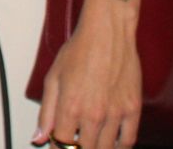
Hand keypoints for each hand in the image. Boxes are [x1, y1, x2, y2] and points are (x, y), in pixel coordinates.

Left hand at [33, 4, 141, 148]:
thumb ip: (46, 112)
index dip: (59, 147)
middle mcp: (93, 114)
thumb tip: (39, 138)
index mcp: (70, 107)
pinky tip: (111, 143)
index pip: (63, 144)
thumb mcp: (53, 79)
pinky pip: (128, 140)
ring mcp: (115, 113)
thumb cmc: (79, 51)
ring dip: (96, 148)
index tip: (59, 144)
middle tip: (76, 143)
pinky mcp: (133, 109)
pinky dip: (119, 147)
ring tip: (90, 142)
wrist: (107, 34)